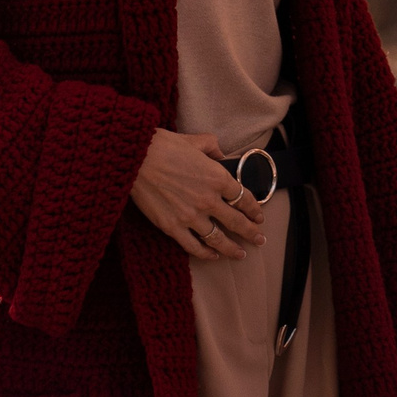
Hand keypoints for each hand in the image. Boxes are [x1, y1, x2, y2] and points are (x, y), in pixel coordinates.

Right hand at [130, 129, 266, 260]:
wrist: (136, 159)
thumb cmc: (165, 146)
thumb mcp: (196, 140)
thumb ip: (212, 147)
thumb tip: (220, 154)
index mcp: (218, 178)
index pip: (244, 198)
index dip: (254, 209)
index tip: (259, 216)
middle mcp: (209, 200)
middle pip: (237, 222)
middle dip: (251, 233)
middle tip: (260, 240)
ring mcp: (191, 216)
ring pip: (218, 239)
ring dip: (232, 249)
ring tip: (241, 254)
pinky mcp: (172, 227)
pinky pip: (194, 246)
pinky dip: (206, 253)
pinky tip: (213, 256)